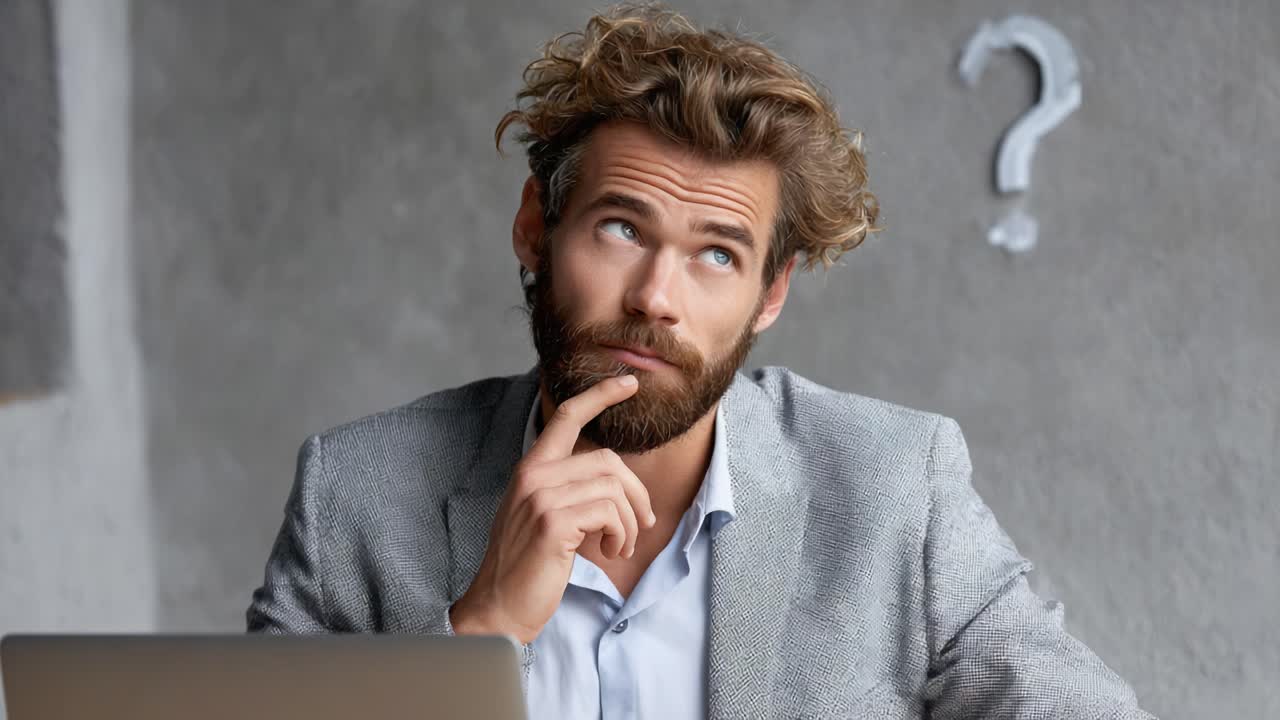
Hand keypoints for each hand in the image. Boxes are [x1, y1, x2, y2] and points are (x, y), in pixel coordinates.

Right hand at [449, 375, 656, 644]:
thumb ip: (571, 490)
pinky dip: (621, 535)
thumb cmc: (528, 566)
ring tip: (619, 546)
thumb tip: (620, 485)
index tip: (629, 382)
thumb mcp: (545, 516)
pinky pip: (609, 512)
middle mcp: (534, 475)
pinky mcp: (552, 522)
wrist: (499, 607)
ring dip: (629, 522)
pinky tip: (608, 553)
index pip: (566, 416)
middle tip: (642, 525)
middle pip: (608, 460)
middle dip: (636, 494)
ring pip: (613, 487)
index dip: (600, 395)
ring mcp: (541, 497)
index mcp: (531, 468)